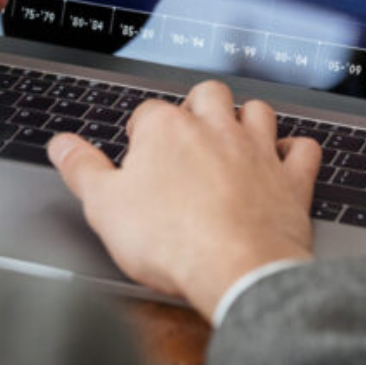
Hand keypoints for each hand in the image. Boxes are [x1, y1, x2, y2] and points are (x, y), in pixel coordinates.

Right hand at [48, 81, 320, 320]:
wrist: (237, 270)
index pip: (148, 113)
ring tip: (232, 139)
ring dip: (246, 119)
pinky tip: (285, 159)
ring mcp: (258, 151)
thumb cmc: (171, 241)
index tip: (138, 157)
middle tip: (186, 137)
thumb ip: (82, 169)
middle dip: (196, 108)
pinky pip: (303, 149)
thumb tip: (61, 144)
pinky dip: (295, 151)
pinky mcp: (292, 180)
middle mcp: (215, 128)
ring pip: (257, 110)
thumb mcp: (104, 207)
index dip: (140, 134)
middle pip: (207, 95)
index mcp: (167, 129)